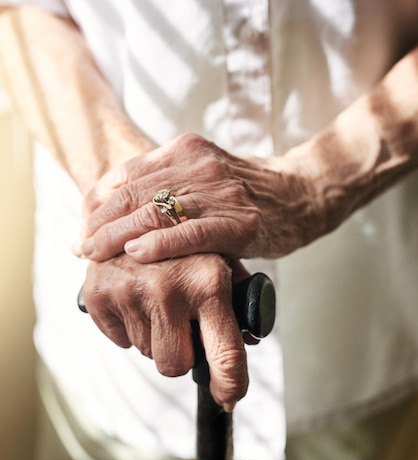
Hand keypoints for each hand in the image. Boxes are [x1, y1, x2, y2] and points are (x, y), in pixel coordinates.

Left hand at [74, 133, 321, 263]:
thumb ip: (164, 190)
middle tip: (81, 249)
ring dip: (118, 236)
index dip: (97, 204)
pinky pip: (192, 233)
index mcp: (184, 149)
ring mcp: (220, 191)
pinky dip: (162, 244)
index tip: (82, 230)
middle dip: (100, 224)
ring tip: (94, 256)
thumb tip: (117, 217)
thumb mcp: (200, 181)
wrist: (300, 196)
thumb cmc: (244, 195)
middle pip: (134, 194)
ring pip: (156, 212)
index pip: (126, 175)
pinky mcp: (240, 222)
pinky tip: (137, 254)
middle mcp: (198, 164)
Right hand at [82, 252, 248, 408]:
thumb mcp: (224, 260)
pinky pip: (118, 340)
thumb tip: (251, 340)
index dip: (230, 385)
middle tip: (181, 329)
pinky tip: (134, 299)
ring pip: (146, 352)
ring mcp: (130, 291)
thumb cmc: (190, 239)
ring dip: (153, 336)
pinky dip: (127, 328)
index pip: (226, 355)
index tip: (229, 399)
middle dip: (182, 356)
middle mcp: (169, 288)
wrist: (138, 203)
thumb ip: (240, 299)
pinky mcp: (98, 294)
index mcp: (209, 283)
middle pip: (177, 365)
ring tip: (156, 301)